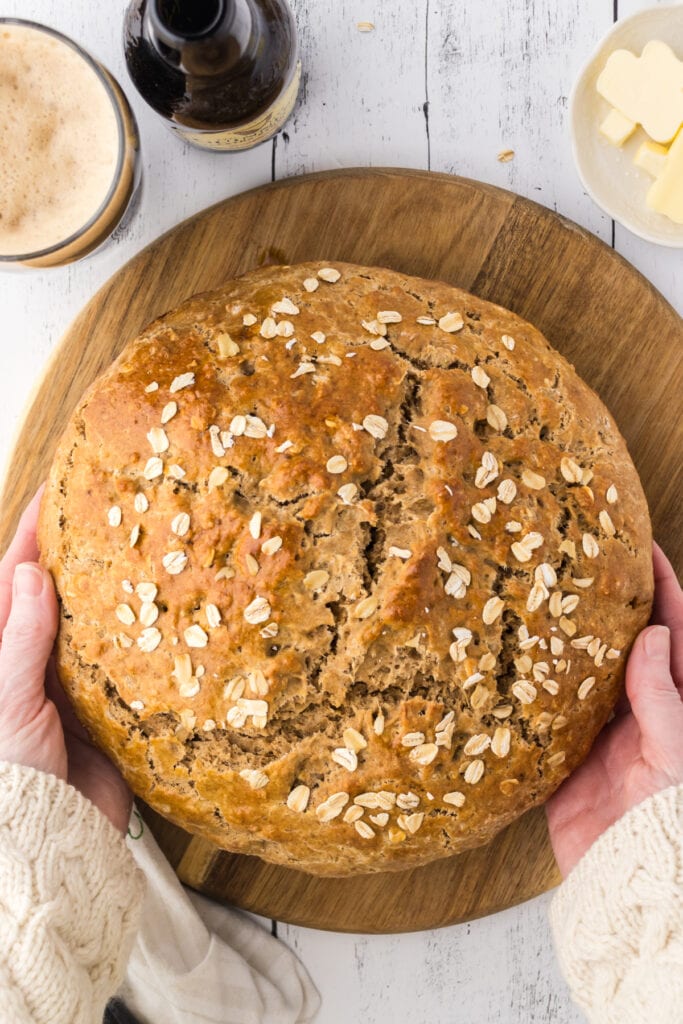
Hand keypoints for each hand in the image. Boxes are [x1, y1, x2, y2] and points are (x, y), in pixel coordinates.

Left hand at [0, 488, 131, 833]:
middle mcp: (40, 659)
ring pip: (104, 623)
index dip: (35, 532)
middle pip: (65, 592)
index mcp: (4, 651)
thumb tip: (30, 572)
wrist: (52, 847)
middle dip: (86, 552)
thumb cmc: (9, 776)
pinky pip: (136, 663)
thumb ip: (20, 639)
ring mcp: (79, 682)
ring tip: (152, 547)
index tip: (59, 490)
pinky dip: (152, 639)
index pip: (16, 577)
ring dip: (123, 591)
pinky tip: (174, 613)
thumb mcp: (7, 701)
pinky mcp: (116, 708)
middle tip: (120, 511)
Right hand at [547, 543, 682, 876]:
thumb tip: (652, 636)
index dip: (660, 587)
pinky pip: (540, 723)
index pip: (672, 632)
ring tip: (536, 601)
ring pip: (576, 678)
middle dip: (602, 604)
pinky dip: (525, 697)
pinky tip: (507, 667)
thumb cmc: (674, 829)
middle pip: (618, 646)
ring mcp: (599, 741)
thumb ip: (664, 699)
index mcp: (675, 708)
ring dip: (560, 644)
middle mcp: (637, 716)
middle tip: (576, 563)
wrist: (634, 891)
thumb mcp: (677, 757)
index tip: (639, 546)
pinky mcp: (562, 769)